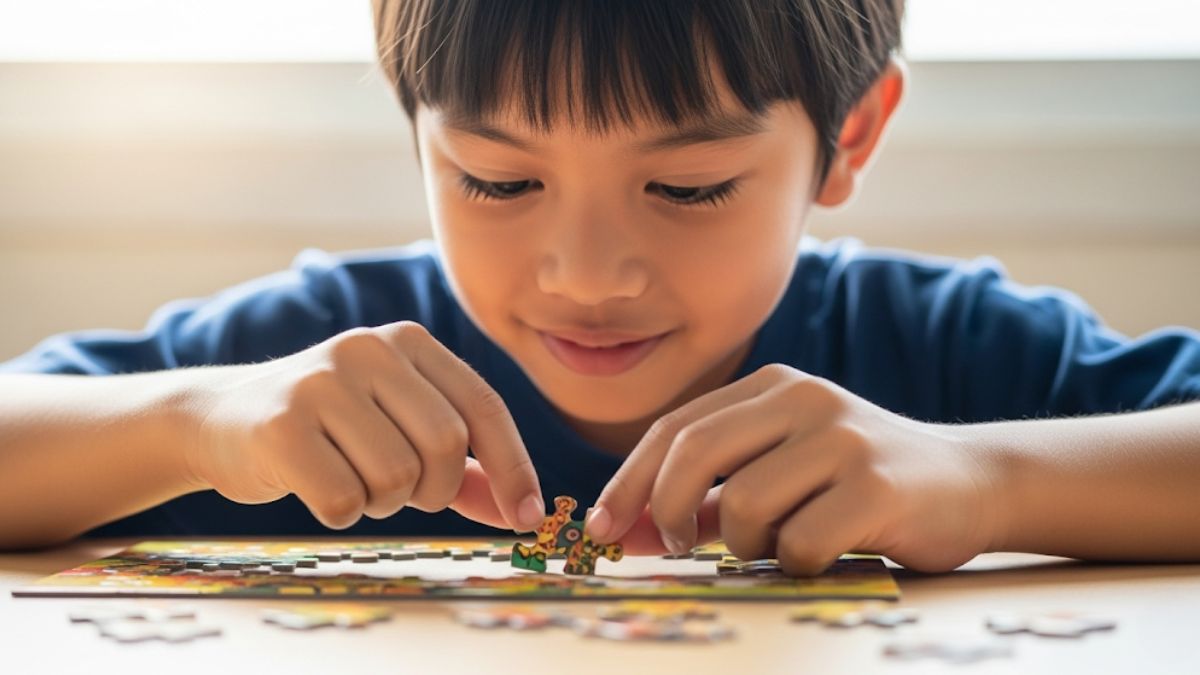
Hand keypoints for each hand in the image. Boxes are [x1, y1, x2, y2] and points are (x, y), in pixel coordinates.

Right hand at [183, 321, 543, 531]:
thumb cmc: (328, 430)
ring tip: (350, 479)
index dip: (513, 466)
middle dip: (434, 491)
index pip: (484, 405)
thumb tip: (520, 511)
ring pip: (397, 478)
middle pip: (445, 446)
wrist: (218, 419)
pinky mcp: (280, 425)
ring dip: (382, 503)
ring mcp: (321, 382)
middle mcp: (368, 349)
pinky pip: (344, 500)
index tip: (527, 516)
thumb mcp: (399, 429)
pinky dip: (341, 513)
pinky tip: (316, 487)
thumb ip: (462, 467)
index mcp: (408, 342)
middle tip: (403, 494)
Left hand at [585, 364, 999, 574]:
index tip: (602, 527)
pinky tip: (829, 550)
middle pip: (694, 454)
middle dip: (667, 511)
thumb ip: (710, 492)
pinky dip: (797, 563)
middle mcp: (804, 398)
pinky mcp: (876, 484)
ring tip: (786, 540)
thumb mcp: (780, 470)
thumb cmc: (855, 484)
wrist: (970, 482)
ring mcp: (842, 437)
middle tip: (676, 547)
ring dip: (748, 544)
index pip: (676, 427)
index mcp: (771, 386)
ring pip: (742, 506)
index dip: (629, 479)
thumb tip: (629, 528)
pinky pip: (798, 541)